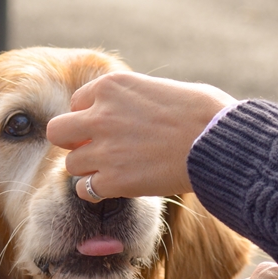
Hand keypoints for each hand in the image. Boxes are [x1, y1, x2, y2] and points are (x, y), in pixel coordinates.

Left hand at [46, 71, 236, 200]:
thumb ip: (131, 99)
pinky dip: (95, 191)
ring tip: (114, 171)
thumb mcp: (159, 89)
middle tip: (94, 150)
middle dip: (73, 142)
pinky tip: (114, 188)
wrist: (219, 142)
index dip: (90, 118)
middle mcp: (100, 115)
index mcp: (111, 86)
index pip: (77, 103)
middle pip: (58, 132)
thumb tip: (128, 113)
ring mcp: (104, 149)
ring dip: (88, 169)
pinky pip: (85, 190)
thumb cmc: (203, 112)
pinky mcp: (114, 180)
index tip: (109, 128)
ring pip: (71, 165)